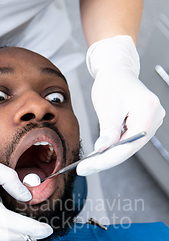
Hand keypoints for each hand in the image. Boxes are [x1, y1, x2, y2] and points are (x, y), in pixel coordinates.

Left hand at [77, 36, 164, 175]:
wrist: (116, 72)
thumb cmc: (111, 83)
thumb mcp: (107, 107)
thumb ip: (108, 130)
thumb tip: (102, 150)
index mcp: (148, 109)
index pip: (129, 145)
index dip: (107, 159)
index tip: (87, 167)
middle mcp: (155, 117)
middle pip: (130, 148)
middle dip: (106, 160)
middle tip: (84, 168)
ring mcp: (152, 122)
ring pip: (129, 147)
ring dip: (109, 156)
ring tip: (88, 163)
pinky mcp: (144, 125)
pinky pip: (128, 142)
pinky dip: (113, 148)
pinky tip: (99, 154)